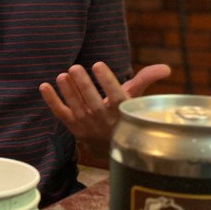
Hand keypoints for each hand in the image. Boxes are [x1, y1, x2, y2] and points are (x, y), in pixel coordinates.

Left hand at [39, 62, 170, 153]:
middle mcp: (103, 120)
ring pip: (76, 107)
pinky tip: (44, 86)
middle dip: (83, 85)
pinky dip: (51, 101)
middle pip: (93, 102)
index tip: (99, 64)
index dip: (107, 80)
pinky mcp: (72, 127)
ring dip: (68, 91)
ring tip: (62, 75)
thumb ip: (146, 80)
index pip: (115, 96)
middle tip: (75, 67)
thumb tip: (166, 67)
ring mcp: (86, 125)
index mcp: (121, 112)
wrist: (110, 145)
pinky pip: (60, 113)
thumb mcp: (135, 99)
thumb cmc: (122, 115)